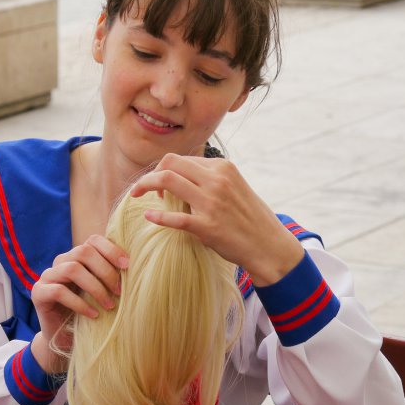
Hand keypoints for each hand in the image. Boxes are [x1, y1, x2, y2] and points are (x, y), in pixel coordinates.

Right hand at [30, 235, 126, 373]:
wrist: (66, 339)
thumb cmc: (89, 312)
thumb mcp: (103, 292)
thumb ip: (112, 277)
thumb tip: (136, 266)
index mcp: (77, 256)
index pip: (93, 240)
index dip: (111, 250)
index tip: (128, 266)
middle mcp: (61, 261)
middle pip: (83, 252)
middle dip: (105, 271)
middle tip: (119, 292)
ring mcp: (48, 276)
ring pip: (72, 269)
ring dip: (95, 287)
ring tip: (109, 305)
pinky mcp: (38, 293)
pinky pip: (59, 291)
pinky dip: (79, 303)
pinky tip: (93, 315)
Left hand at [128, 154, 303, 286]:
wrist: (269, 245)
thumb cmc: (250, 217)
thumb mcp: (235, 187)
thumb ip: (211, 178)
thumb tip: (182, 175)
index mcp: (223, 167)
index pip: (181, 159)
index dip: (164, 170)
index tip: (160, 187)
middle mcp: (216, 180)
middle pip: (169, 162)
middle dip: (150, 174)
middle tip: (142, 190)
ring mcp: (211, 203)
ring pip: (166, 180)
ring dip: (144, 186)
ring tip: (135, 196)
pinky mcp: (208, 227)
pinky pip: (174, 218)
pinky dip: (157, 217)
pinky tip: (149, 218)